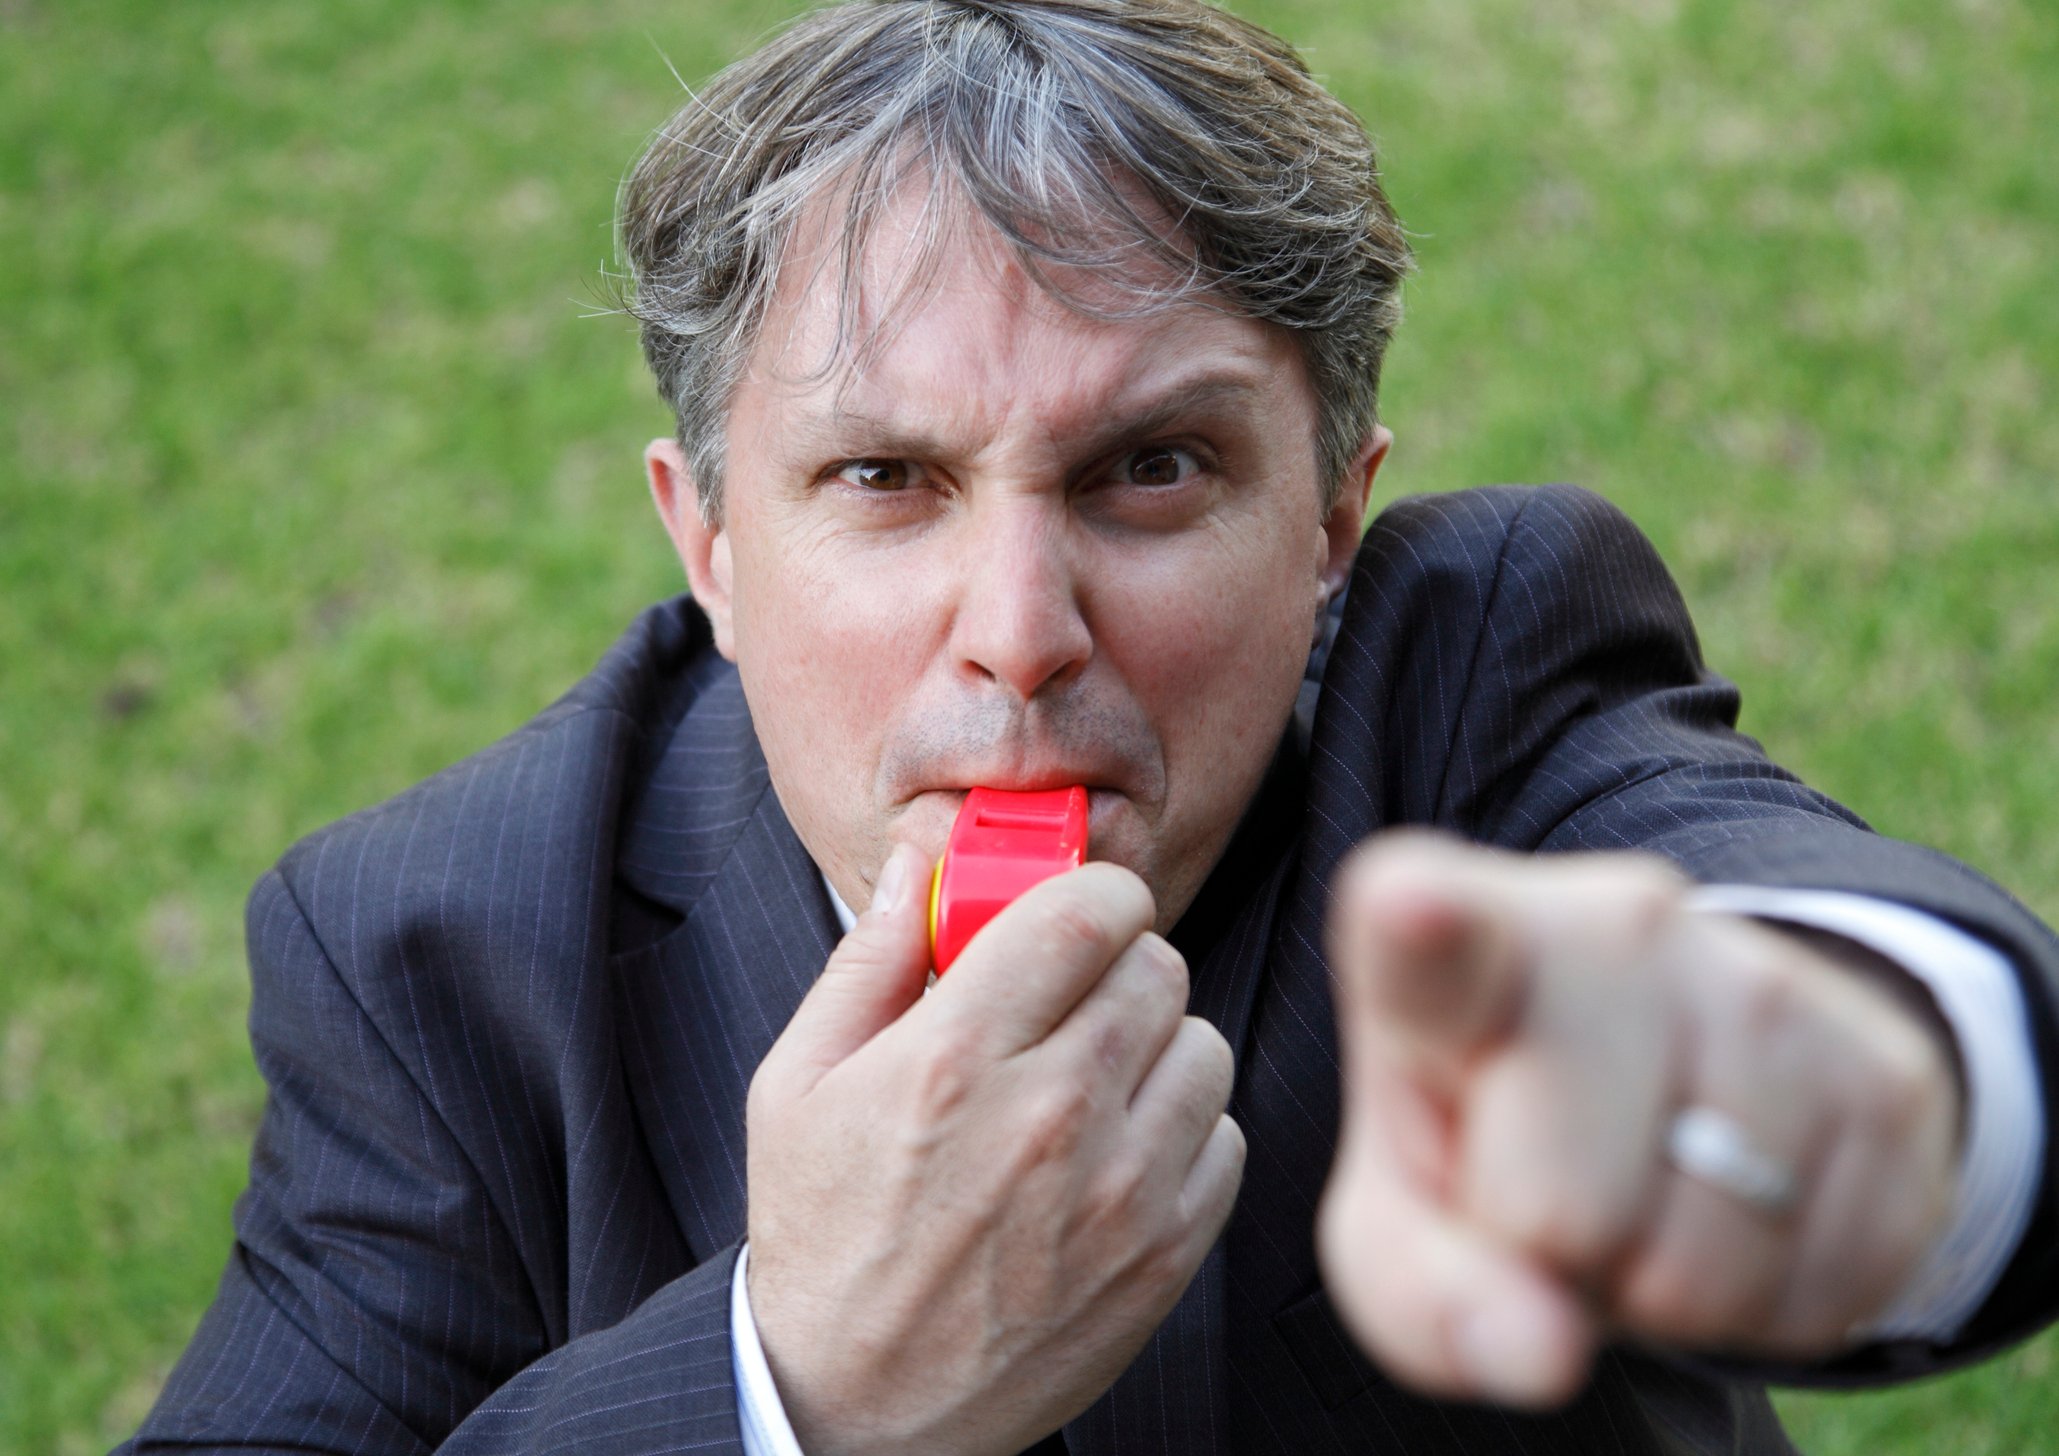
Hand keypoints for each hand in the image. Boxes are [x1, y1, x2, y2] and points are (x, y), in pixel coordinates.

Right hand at [744, 843, 1245, 1455]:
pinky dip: (1184, 1131)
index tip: (1078, 915)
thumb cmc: (825, 1236)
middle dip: (1117, 966)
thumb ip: (872, 959)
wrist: (856, 1405)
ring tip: (1095, 1081)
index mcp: (953, 1057)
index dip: (1093, 896)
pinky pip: (1225, 1135)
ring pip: (1203, 1043)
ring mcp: (1119, 1188)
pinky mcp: (1164, 1252)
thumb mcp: (796, 1084)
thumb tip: (923, 861)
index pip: (1087, 911)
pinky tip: (1119, 1151)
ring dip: (1156, 1047)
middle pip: (1156, 966)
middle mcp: (1049, 1113)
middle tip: (1073, 1001)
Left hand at [1316, 831, 1960, 1406]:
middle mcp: (1617, 929)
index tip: (1410, 907)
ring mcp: (1765, 984)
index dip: (1418, 930)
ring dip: (1659, 1284)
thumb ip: (1424, 1289)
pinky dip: (1760, 1303)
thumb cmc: (1499, 1150)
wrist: (1685, 1086)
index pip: (1438, 943)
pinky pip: (1812, 1292)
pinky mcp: (1884, 1072)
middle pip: (1560, 1206)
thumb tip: (1538, 1347)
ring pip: (1694, 1265)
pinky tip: (1729, 1214)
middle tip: (1555, 1192)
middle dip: (1551, 1252)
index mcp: (1468, 947)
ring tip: (1640, 1195)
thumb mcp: (1409, 1223)